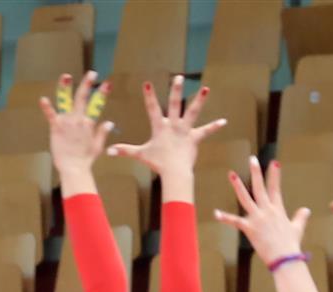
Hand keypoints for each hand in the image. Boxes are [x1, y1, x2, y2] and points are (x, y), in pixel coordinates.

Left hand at [40, 71, 112, 177]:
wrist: (74, 168)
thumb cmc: (86, 159)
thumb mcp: (98, 146)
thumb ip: (102, 132)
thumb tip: (109, 122)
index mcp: (89, 123)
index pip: (97, 105)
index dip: (102, 93)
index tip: (107, 83)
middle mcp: (78, 119)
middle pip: (83, 97)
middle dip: (87, 84)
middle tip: (92, 74)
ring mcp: (67, 122)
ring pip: (66, 101)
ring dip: (65, 88)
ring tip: (66, 76)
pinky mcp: (56, 127)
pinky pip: (51, 114)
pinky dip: (47, 107)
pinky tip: (43, 99)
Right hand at [106, 75, 225, 176]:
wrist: (174, 172)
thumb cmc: (158, 163)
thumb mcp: (141, 155)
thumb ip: (125, 151)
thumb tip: (109, 151)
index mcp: (160, 127)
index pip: (152, 108)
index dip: (149, 96)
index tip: (148, 83)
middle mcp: (173, 125)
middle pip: (174, 104)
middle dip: (176, 90)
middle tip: (179, 77)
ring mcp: (185, 131)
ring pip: (192, 112)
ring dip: (199, 100)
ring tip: (205, 89)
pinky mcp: (195, 138)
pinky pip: (206, 131)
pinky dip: (214, 127)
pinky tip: (224, 121)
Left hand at [214, 157, 310, 264]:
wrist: (285, 258)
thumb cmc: (291, 245)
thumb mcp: (297, 229)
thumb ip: (300, 218)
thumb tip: (306, 210)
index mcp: (277, 210)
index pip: (276, 188)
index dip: (275, 175)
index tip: (274, 162)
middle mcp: (267, 210)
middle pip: (260, 187)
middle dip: (256, 172)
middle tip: (252, 158)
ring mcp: (257, 218)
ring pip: (246, 198)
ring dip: (238, 186)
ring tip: (232, 174)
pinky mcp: (249, 228)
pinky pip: (234, 221)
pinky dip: (224, 218)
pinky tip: (215, 213)